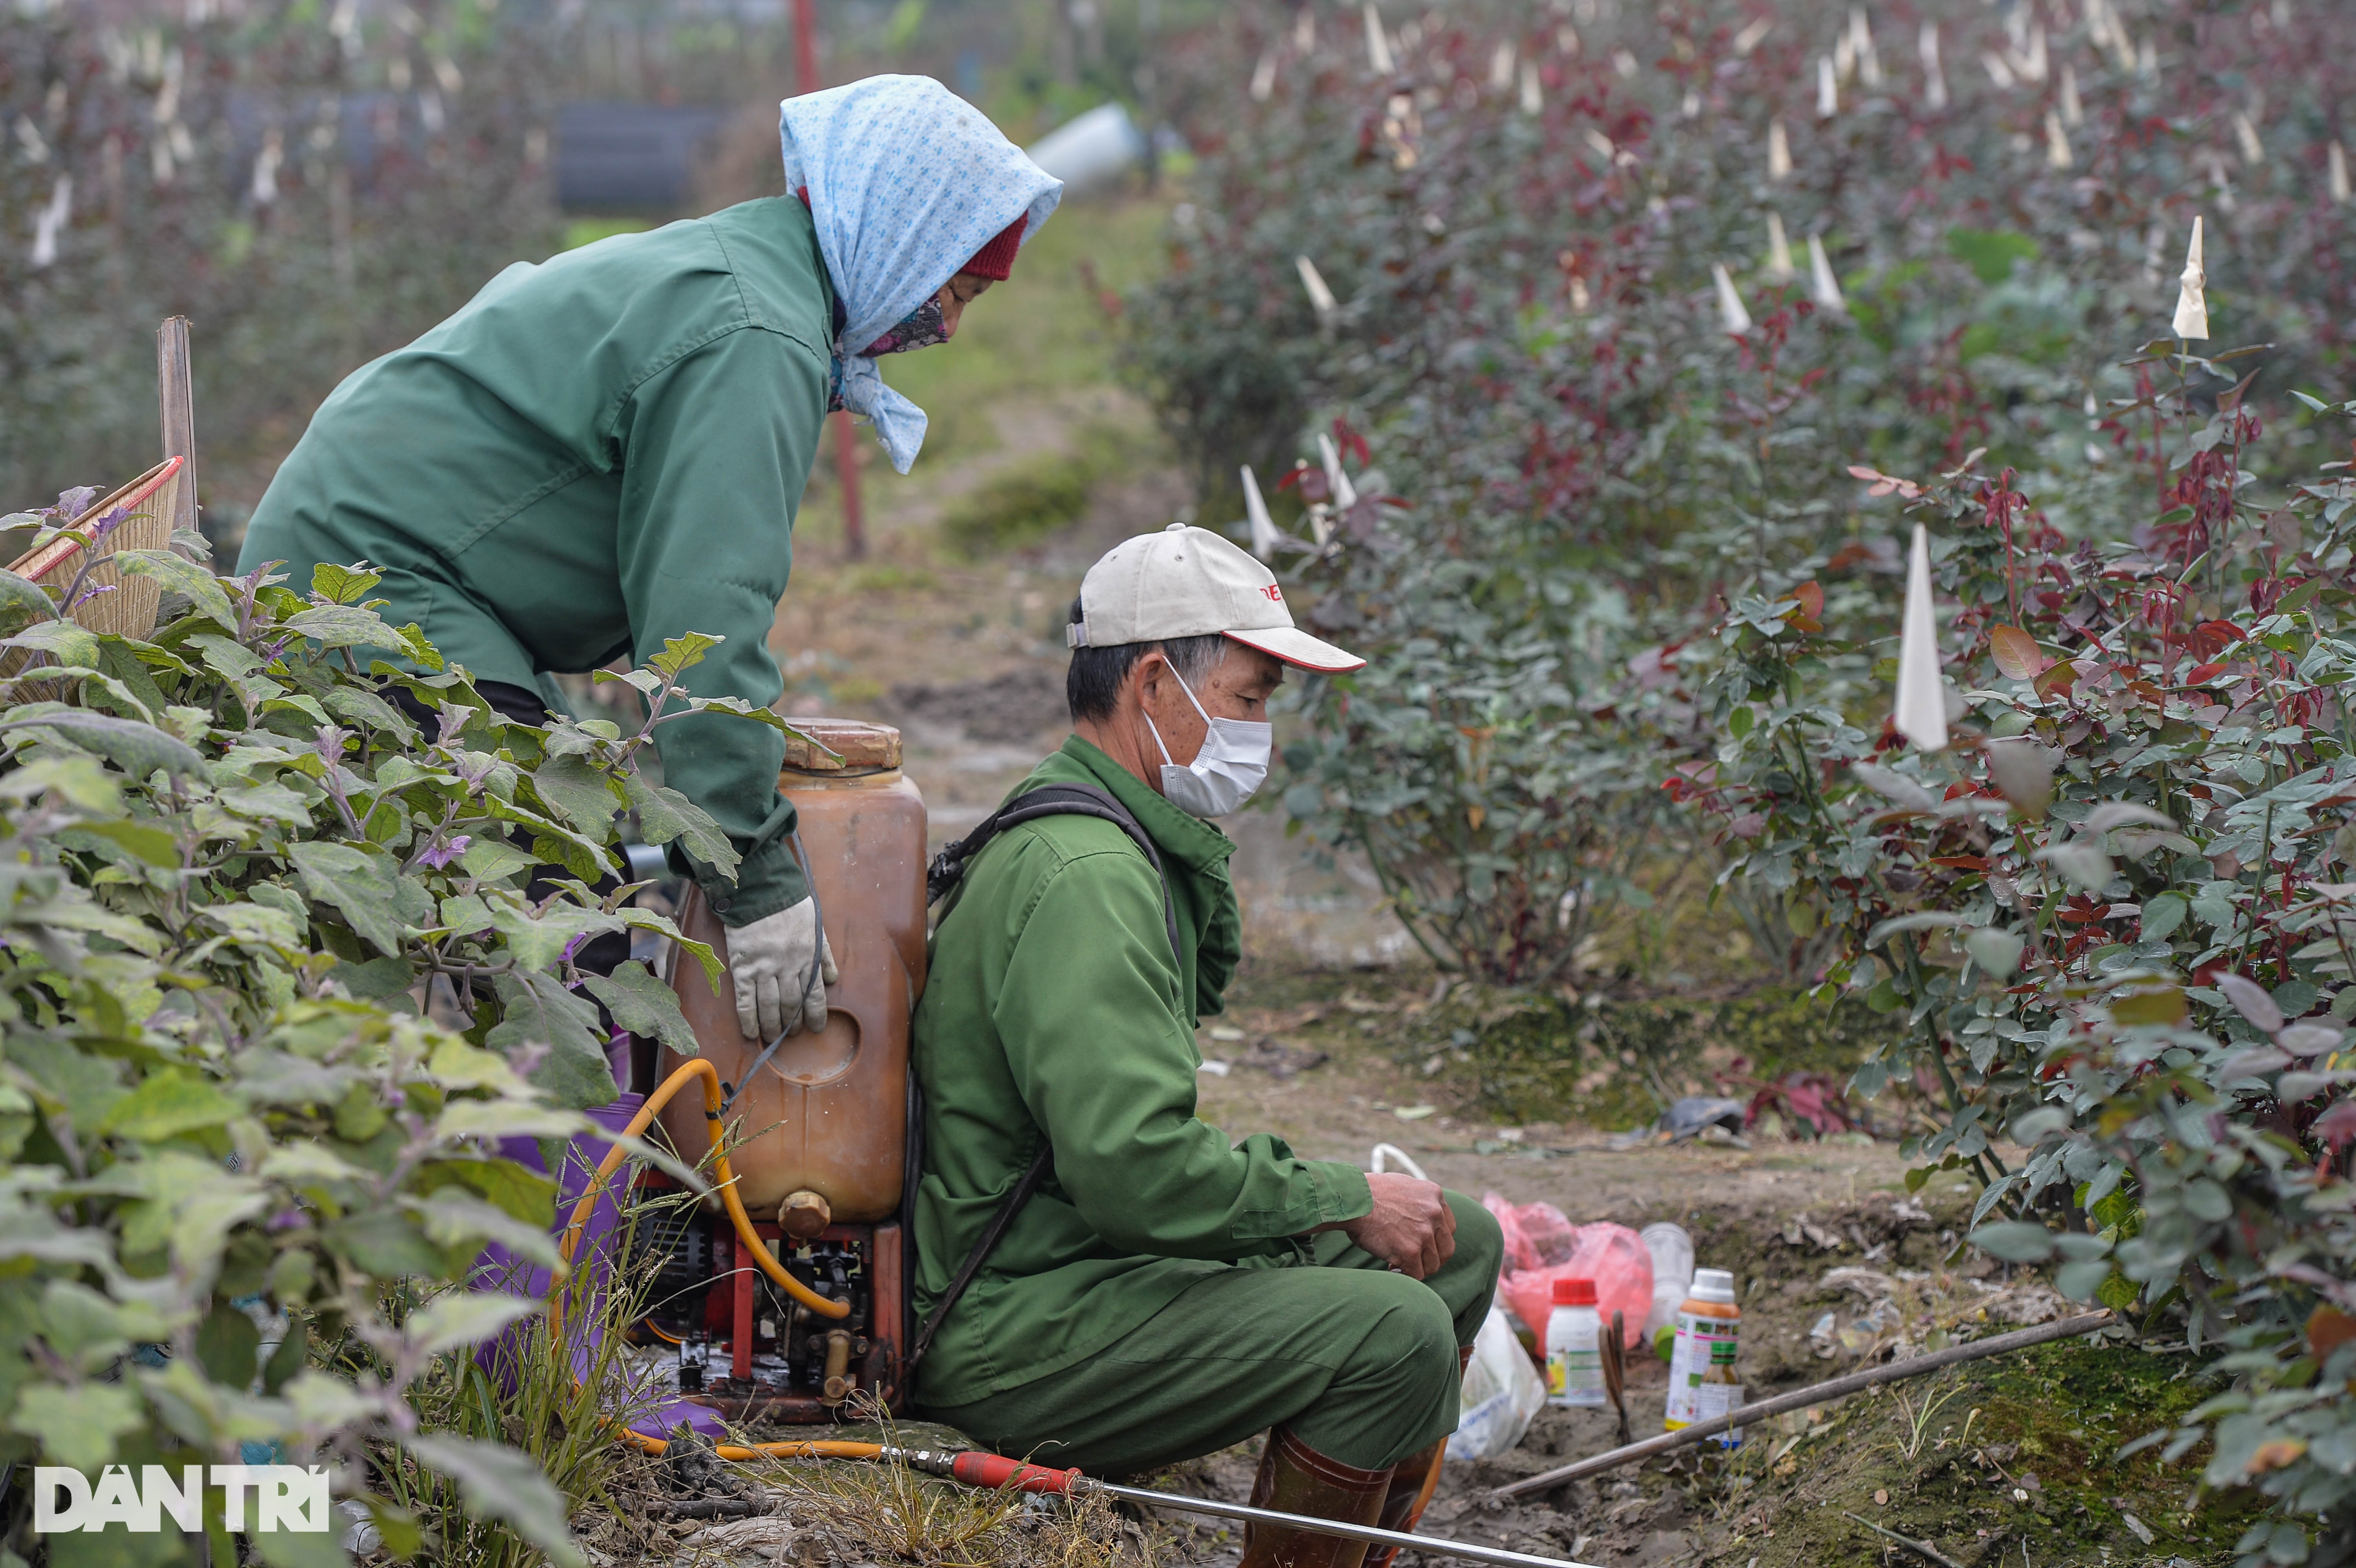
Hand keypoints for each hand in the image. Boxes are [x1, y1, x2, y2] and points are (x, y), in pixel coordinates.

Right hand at [726, 899, 837, 1040]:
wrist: (759, 889)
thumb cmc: (790, 906)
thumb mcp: (816, 927)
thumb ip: (825, 955)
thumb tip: (833, 980)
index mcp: (808, 957)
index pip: (815, 995)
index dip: (816, 1015)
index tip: (816, 1028)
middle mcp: (787, 967)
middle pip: (791, 1005)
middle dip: (793, 1024)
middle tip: (792, 1034)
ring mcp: (763, 968)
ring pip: (769, 1007)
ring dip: (772, 1026)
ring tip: (774, 1036)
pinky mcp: (742, 967)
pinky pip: (745, 1000)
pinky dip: (748, 1020)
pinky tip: (751, 1033)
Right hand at [1342, 1172, 1456, 1278]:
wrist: (1351, 1199)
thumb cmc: (1368, 1193)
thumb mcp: (1403, 1186)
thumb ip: (1419, 1201)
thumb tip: (1421, 1218)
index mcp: (1434, 1195)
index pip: (1449, 1227)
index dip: (1436, 1240)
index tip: (1422, 1245)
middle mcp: (1434, 1213)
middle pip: (1446, 1248)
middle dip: (1431, 1258)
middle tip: (1414, 1260)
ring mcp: (1424, 1233)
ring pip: (1433, 1264)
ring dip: (1417, 1267)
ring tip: (1398, 1262)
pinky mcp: (1411, 1251)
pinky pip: (1417, 1274)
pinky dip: (1406, 1275)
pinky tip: (1392, 1267)